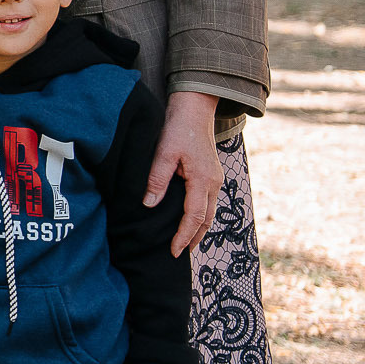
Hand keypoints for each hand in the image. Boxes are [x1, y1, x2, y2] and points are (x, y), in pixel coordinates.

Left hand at [146, 90, 221, 254]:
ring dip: (198, 229)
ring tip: (185, 244)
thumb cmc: (178, 128)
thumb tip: (149, 204)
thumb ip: (157, 179)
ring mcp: (215, 179)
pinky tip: (190, 221)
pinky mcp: (211, 175)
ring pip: (209, 212)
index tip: (173, 251)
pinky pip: (208, 202)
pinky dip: (200, 216)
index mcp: (203, 180)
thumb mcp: (164, 152)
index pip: (194, 217)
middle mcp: (214, 182)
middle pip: (206, 219)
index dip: (184, 236)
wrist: (195, 109)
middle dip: (194, 238)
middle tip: (178, 253)